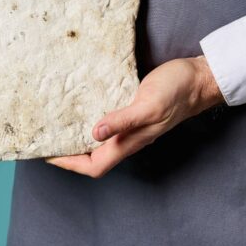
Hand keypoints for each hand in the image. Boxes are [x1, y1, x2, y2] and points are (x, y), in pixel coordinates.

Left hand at [46, 55, 224, 177]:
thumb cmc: (177, 92)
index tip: (48, 154)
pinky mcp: (134, 110)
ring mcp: (132, 125)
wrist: (199, 79)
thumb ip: (124, 120)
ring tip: (58, 125)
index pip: (95, 165)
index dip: (70, 164)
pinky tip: (83, 106)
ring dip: (78, 136)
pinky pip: (108, 121)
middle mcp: (129, 137)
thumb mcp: (149, 105)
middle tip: (47, 139)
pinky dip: (92, 118)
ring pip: (100, 140)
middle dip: (69, 152)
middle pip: (94, 156)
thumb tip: (94, 134)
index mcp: (131, 141)